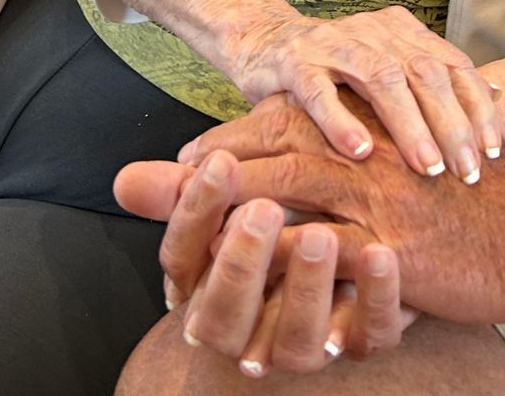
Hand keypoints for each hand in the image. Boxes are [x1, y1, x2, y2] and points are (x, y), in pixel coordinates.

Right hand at [114, 138, 416, 371]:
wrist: (368, 254)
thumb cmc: (287, 217)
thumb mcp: (243, 193)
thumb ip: (194, 186)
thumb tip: (124, 179)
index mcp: (211, 288)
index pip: (184, 262)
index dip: (196, 214)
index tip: (218, 163)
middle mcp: (253, 328)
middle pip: (228, 316)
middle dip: (241, 263)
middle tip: (262, 210)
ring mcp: (311, 341)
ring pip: (297, 338)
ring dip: (305, 286)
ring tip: (320, 235)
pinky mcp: (367, 339)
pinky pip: (371, 333)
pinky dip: (376, 295)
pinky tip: (380, 252)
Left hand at [115, 95, 504, 331]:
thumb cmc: (482, 205)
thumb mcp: (424, 169)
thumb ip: (375, 160)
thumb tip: (332, 162)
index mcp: (372, 133)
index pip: (288, 120)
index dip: (234, 136)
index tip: (189, 159)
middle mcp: (369, 154)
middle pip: (273, 143)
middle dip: (215, 160)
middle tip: (163, 181)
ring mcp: (377, 197)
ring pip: (285, 189)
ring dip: (231, 209)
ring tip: (187, 233)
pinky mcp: (390, 244)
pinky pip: (319, 253)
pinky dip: (277, 268)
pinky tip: (242, 285)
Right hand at [224, 6, 500, 178]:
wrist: (264, 41)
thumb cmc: (338, 70)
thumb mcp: (390, 67)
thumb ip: (436, 80)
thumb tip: (499, 95)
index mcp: (403, 32)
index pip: (454, 65)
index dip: (477, 107)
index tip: (494, 152)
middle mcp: (375, 31)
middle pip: (425, 73)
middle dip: (451, 124)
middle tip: (467, 172)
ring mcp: (333, 43)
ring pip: (381, 80)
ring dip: (408, 126)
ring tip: (428, 167)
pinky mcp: (293, 62)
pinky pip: (319, 92)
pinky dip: (340, 121)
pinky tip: (358, 153)